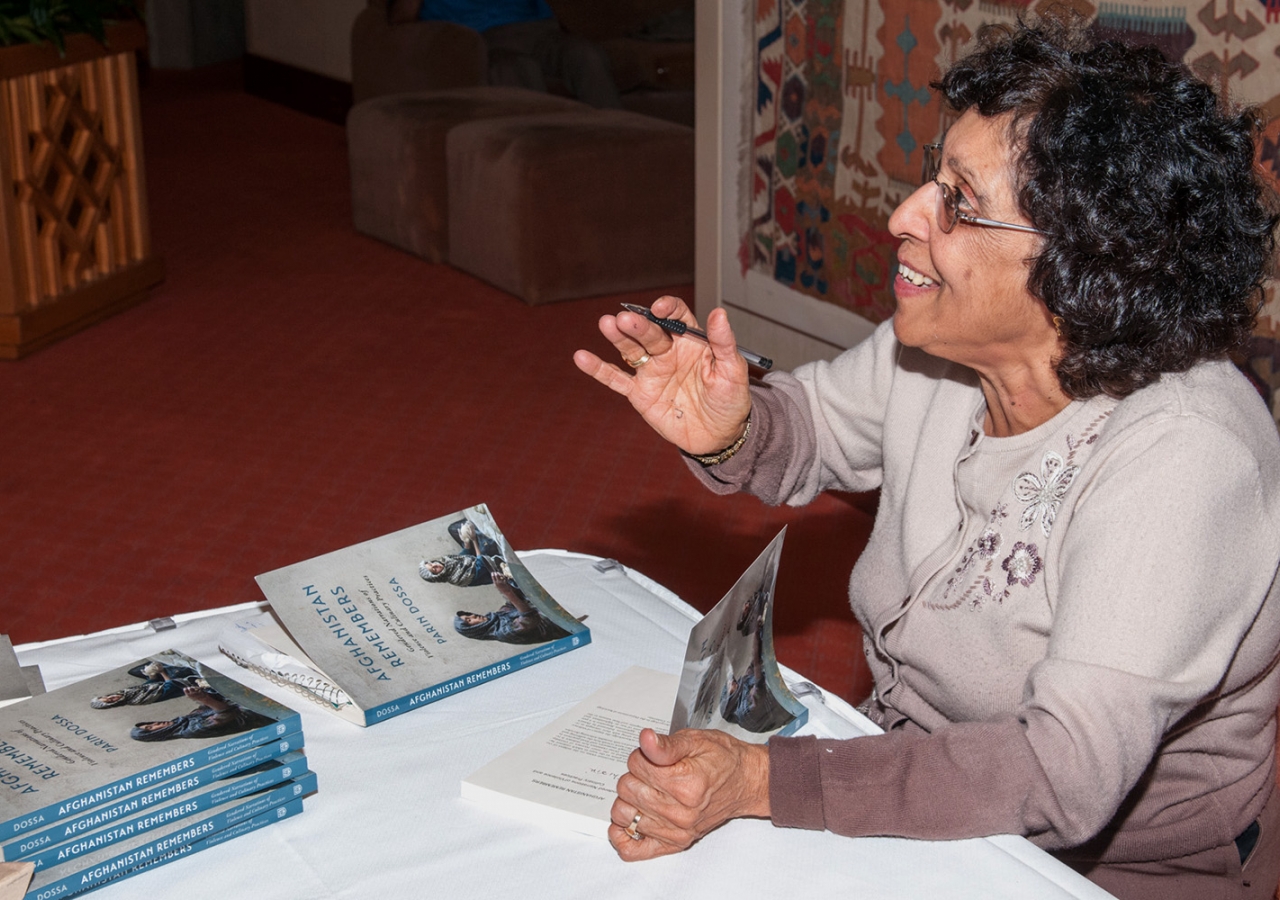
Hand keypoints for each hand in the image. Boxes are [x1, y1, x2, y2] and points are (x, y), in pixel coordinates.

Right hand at [573, 296, 751, 455]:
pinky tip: (582, 357)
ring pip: (631, 350)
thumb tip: (718, 313)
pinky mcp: (640, 394)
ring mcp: (652, 372)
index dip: (667, 309)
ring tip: (607, 324)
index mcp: (691, 341)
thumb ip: (723, 343)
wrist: (719, 437)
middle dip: (638, 325)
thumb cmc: (730, 401)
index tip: (660, 309)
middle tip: (626, 320)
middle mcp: (668, 351)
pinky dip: (598, 369)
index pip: (675, 316)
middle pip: (650, 332)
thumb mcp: (732, 371)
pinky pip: (616, 380)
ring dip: (618, 337)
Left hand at [607, 728, 769, 860]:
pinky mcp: (673, 843)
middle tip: (654, 771)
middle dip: (636, 774)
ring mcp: (676, 831)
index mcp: (686, 785)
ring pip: (624, 814)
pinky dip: (623, 836)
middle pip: (627, 789)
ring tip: (648, 790)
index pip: (636, 765)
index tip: (654, 755)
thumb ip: (666, 744)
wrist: (744, 782)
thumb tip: (645, 739)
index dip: (642, 754)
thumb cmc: (722, 760)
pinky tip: (630, 820)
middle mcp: (681, 813)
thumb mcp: (696, 741)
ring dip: (630, 799)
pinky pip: (633, 849)